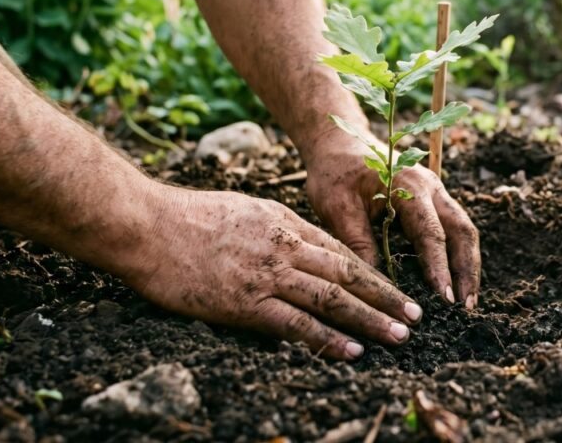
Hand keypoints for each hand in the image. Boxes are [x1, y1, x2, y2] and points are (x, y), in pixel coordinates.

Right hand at [112, 186, 422, 359]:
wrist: (148, 225)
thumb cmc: (188, 217)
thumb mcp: (244, 210)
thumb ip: (275, 228)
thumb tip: (299, 249)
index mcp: (284, 221)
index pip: (339, 249)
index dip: (371, 271)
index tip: (394, 288)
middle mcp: (284, 245)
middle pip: (347, 273)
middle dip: (385, 296)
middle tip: (414, 315)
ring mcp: (267, 274)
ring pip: (332, 298)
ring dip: (370, 319)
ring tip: (398, 335)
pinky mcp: (246, 302)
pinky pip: (297, 323)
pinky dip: (328, 338)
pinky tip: (352, 351)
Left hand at [303, 133, 480, 308]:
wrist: (337, 145)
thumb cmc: (334, 174)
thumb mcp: (337, 208)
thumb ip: (358, 243)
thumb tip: (378, 286)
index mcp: (408, 185)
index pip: (431, 232)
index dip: (439, 266)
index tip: (445, 297)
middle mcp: (431, 188)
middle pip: (462, 230)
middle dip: (468, 269)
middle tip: (467, 306)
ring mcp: (436, 194)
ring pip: (463, 230)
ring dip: (468, 265)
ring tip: (466, 301)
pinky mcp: (432, 202)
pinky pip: (453, 229)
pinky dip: (458, 256)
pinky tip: (454, 282)